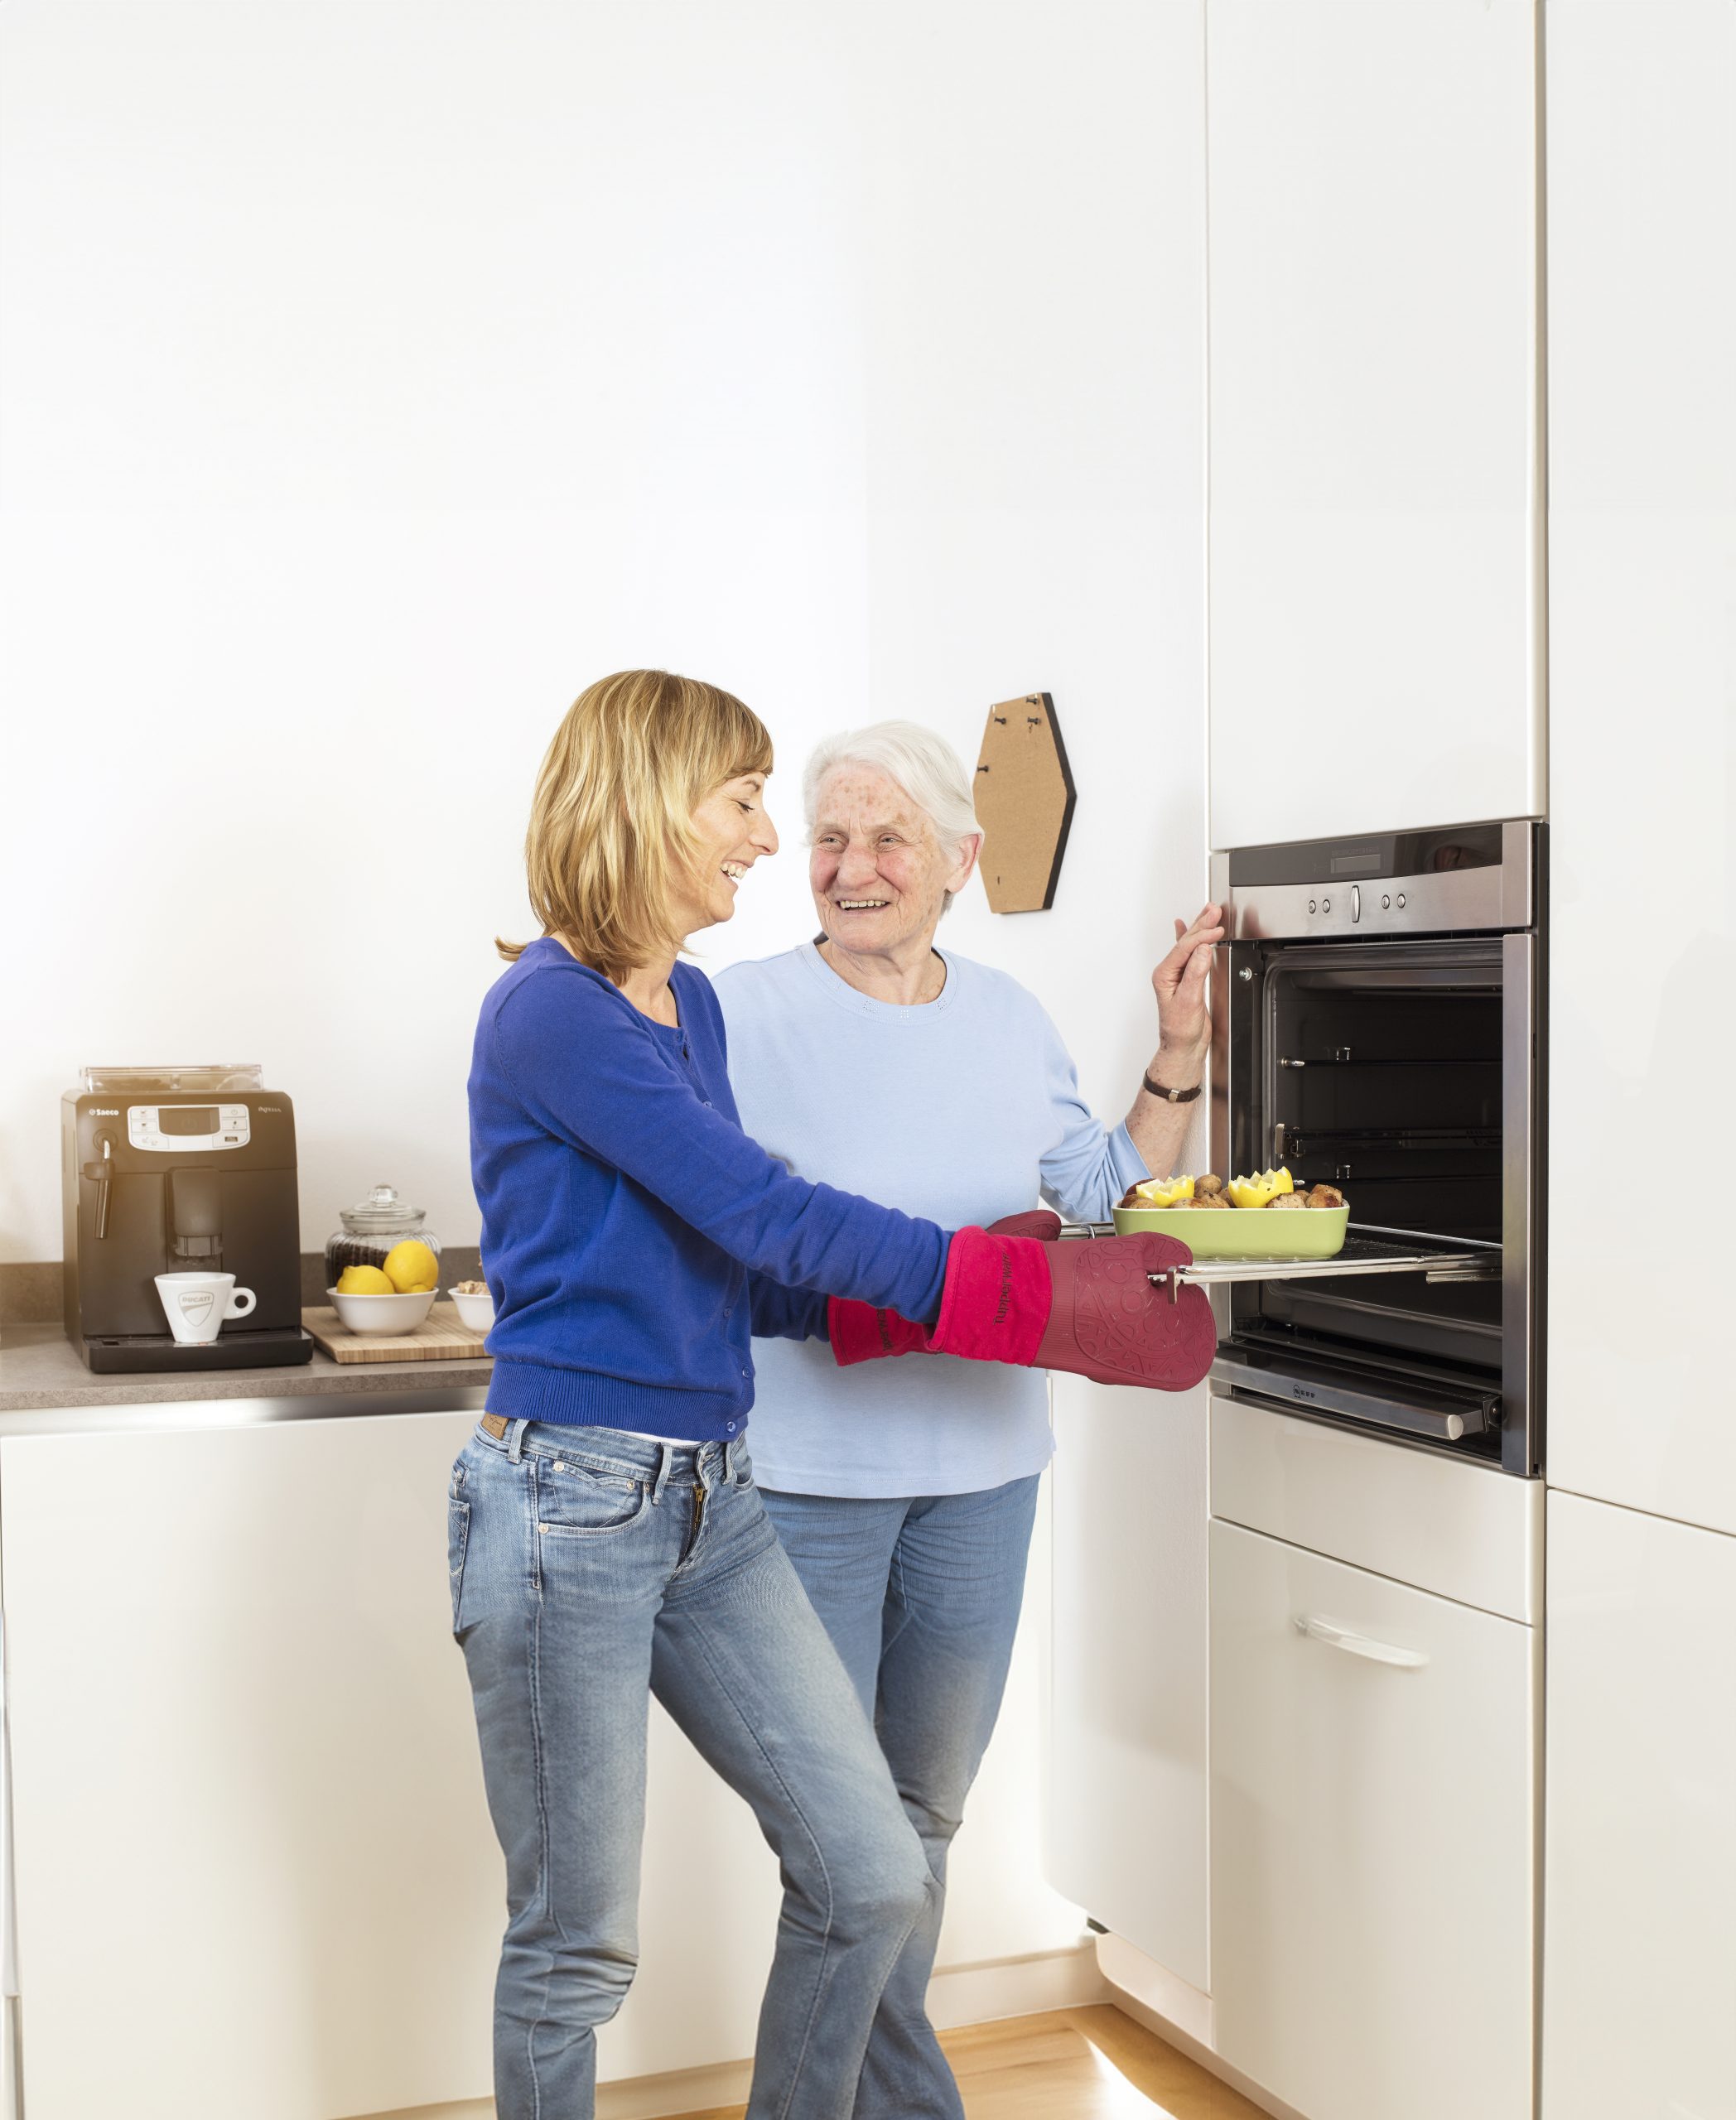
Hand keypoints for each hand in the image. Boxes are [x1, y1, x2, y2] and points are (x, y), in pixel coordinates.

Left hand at [1149, 902, 1224, 1080]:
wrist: (1183, 1047)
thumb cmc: (1181, 1030)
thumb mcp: (1189, 1001)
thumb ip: (1195, 974)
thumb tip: (1202, 950)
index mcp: (1164, 975)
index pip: (1183, 948)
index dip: (1201, 936)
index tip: (1216, 929)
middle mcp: (1169, 973)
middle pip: (1185, 942)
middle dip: (1201, 924)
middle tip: (1215, 910)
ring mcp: (1177, 975)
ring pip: (1189, 945)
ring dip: (1200, 927)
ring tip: (1209, 912)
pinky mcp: (1186, 979)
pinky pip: (1188, 954)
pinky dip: (1189, 939)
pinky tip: (1183, 926)